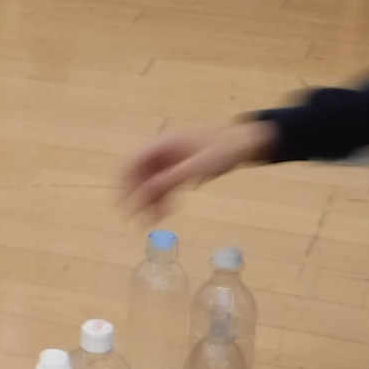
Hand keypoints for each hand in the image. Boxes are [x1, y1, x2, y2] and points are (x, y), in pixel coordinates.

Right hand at [120, 120, 276, 219]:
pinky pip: (164, 187)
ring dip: (148, 203)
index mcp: (162, 145)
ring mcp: (169, 162)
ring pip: (150, 184)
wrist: (245, 144)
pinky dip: (161, 201)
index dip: (124, 184)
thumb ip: (171, 178)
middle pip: (138, 176)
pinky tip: (164, 214)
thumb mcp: (198, 165)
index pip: (132, 164)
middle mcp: (161, 153)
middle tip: (134, 221)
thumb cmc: (224, 149)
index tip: (122, 205)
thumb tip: (146, 191)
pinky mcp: (178, 171)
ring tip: (149, 224)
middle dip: (135, 198)